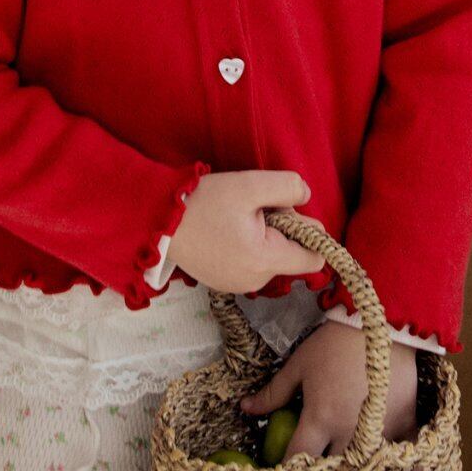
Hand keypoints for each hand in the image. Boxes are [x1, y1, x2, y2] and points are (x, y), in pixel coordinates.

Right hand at [165, 170, 327, 293]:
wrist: (158, 221)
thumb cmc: (203, 202)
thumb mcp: (249, 185)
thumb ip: (287, 188)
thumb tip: (307, 197)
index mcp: (264, 260)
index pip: (313, 259)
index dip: (311, 233)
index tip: (291, 212)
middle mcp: (254, 281)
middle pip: (291, 255)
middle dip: (284, 229)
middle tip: (256, 206)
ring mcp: (237, 285)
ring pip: (271, 259)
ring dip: (265, 237)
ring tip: (238, 216)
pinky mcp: (223, 282)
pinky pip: (251, 264)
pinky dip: (249, 247)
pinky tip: (228, 229)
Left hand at [238, 321, 418, 458]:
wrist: (379, 322)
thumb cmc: (333, 343)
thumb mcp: (299, 365)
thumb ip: (274, 392)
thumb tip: (246, 409)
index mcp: (320, 419)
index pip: (297, 459)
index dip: (286, 465)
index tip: (282, 462)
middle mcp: (348, 433)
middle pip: (329, 466)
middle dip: (318, 463)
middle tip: (314, 449)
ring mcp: (378, 432)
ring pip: (359, 461)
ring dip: (348, 456)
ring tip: (341, 440)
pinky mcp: (403, 424)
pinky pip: (392, 448)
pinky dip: (382, 448)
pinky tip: (375, 435)